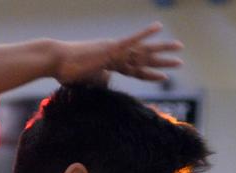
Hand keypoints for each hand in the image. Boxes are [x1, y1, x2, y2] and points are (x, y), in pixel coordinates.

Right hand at [52, 22, 182, 85]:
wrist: (55, 60)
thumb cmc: (64, 71)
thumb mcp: (85, 81)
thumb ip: (97, 80)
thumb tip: (107, 82)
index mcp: (110, 62)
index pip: (134, 70)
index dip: (150, 74)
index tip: (164, 77)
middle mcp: (115, 54)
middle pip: (143, 59)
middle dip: (162, 61)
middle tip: (180, 62)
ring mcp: (113, 50)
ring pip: (142, 50)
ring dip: (162, 50)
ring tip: (179, 48)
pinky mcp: (109, 47)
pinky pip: (130, 40)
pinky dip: (144, 34)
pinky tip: (157, 27)